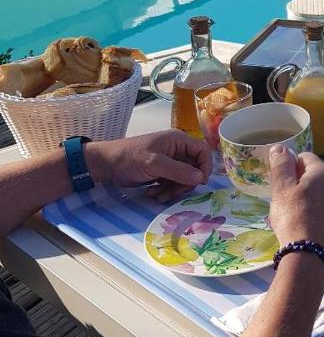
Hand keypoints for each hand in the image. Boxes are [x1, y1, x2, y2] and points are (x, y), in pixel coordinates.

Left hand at [86, 130, 211, 201]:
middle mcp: (177, 150)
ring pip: (184, 179)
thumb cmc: (129, 157)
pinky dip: (166, 191)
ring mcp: (170, 162)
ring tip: (158, 196)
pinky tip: (153, 193)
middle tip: (173, 192)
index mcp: (179, 141)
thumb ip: (178, 171)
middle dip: (185, 183)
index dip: (205, 166)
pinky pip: (173, 184)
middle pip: (195, 169)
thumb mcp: (154, 164)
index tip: (200, 182)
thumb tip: (201, 178)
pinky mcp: (163, 172)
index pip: (203, 151)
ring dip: (174, 190)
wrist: (106, 165)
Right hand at [268, 146, 323, 257]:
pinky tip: (308, 222)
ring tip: (296, 213)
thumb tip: (281, 147)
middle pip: (316, 174)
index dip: (291, 166)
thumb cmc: (292, 218)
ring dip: (310, 196)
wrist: (310, 255)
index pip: (305, 157)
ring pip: (323, 191)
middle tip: (286, 200)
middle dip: (300, 181)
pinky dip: (319, 209)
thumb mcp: (281, 189)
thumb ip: (281, 165)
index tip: (281, 183)